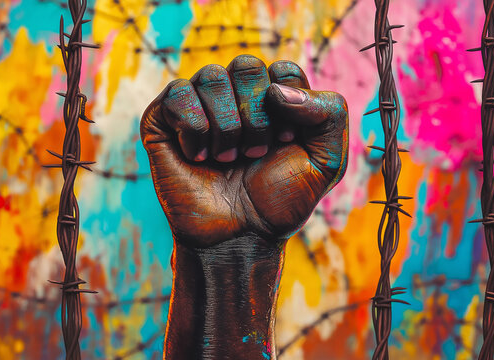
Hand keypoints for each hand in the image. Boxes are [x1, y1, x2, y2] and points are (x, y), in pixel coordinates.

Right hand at [141, 55, 348, 247]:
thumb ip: (329, 112)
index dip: (288, 108)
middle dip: (256, 117)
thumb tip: (276, 88)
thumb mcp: (327, 160)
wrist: (240, 237)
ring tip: (226, 160)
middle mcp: (234, 94)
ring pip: (211, 77)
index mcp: (272, 97)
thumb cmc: (280, 199)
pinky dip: (194, 129)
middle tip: (254, 154)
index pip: (282, 70)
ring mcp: (198, 105)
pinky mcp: (163, 120)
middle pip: (246, 66)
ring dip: (226, 127)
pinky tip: (198, 157)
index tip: (285, 143)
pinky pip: (177, 94)